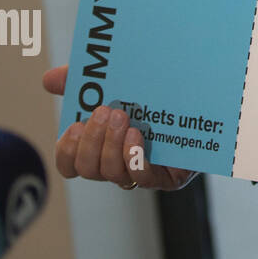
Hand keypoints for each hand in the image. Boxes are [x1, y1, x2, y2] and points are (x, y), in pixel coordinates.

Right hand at [42, 66, 195, 191]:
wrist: (208, 99)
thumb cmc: (158, 95)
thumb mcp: (118, 83)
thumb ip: (84, 82)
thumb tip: (49, 79)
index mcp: (103, 146)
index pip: (70, 165)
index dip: (66, 151)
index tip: (74, 126)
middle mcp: (119, 165)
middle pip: (88, 169)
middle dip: (93, 141)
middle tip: (106, 112)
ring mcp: (144, 173)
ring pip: (112, 174)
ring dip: (112, 146)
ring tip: (125, 119)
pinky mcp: (169, 178)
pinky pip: (143, 180)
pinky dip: (134, 160)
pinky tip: (137, 138)